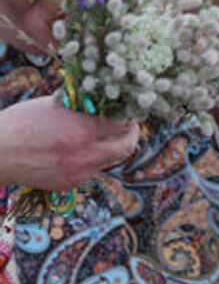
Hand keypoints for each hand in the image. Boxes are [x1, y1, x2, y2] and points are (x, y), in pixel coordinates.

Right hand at [0, 97, 139, 188]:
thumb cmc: (22, 123)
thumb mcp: (55, 104)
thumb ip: (82, 105)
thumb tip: (104, 98)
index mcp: (83, 131)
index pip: (124, 125)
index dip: (129, 116)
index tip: (128, 110)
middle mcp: (85, 156)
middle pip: (126, 147)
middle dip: (131, 134)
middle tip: (128, 124)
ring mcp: (78, 173)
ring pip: (111, 160)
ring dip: (113, 147)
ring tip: (106, 135)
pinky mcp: (69, 184)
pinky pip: (92, 171)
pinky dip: (94, 159)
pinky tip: (82, 148)